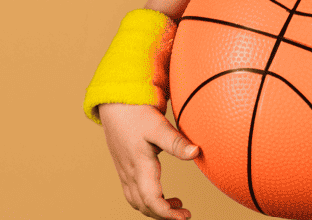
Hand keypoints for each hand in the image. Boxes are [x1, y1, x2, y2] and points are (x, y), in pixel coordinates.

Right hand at [99, 103, 199, 219]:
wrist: (114, 103)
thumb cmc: (136, 113)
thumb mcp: (158, 126)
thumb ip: (176, 142)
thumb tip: (197, 152)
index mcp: (139, 166)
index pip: (152, 200)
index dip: (167, 213)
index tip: (185, 216)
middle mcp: (129, 172)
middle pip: (144, 205)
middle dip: (163, 214)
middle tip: (184, 214)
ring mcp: (125, 170)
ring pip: (136, 200)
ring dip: (154, 208)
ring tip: (175, 204)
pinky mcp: (124, 166)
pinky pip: (132, 191)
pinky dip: (146, 199)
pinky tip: (160, 191)